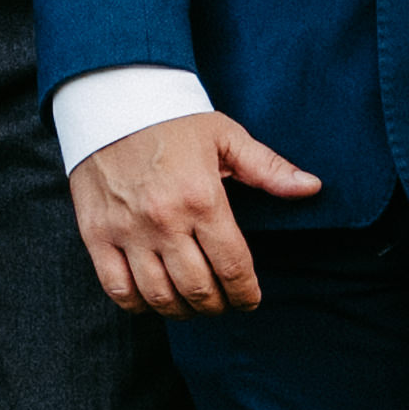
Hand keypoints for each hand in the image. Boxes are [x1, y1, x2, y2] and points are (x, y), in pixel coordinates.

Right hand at [72, 108, 318, 316]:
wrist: (111, 99)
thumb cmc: (173, 119)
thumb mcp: (226, 137)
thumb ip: (269, 168)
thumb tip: (312, 188)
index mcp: (202, 198)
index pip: (233, 267)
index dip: (246, 293)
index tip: (250, 300)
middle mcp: (164, 220)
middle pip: (198, 290)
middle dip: (218, 305)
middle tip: (223, 302)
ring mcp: (127, 231)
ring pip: (159, 296)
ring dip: (181, 310)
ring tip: (192, 304)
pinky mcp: (96, 234)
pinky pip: (117, 289)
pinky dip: (137, 304)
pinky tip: (152, 298)